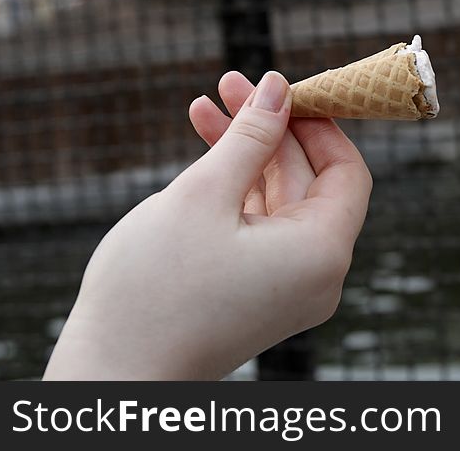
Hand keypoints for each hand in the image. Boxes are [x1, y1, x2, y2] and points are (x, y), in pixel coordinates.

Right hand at [44, 71, 371, 379]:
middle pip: (309, 182)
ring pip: (280, 202)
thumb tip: (279, 87)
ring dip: (247, 156)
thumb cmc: (154, 288)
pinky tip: (205, 153)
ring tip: (204, 108)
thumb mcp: (204, 196)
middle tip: (229, 84)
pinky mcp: (260, 292)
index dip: (319, 124)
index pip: (347, 171)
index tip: (283, 89)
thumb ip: (250, 137)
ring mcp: (289, 286)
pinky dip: (237, 191)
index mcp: (322, 252)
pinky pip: (261, 229)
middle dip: (269, 130)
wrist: (112, 376)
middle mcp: (318, 273)